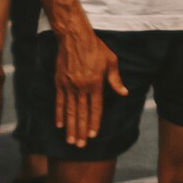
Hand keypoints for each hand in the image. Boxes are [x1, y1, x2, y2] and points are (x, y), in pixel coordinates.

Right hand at [54, 25, 127, 147]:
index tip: (94, 135)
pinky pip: (59, 102)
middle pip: (82, 113)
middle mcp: (81, 87)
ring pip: (69, 111)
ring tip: (70, 141)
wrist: (74, 37)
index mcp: (95, 83)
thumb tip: (124, 93)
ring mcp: (68, 86)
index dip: (95, 123)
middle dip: (81, 131)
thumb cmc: (96, 48)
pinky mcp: (59, 83)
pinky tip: (59, 125)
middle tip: (80, 146)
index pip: (96, 108)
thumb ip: (115, 79)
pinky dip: (59, 114)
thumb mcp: (111, 61)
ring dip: (70, 127)